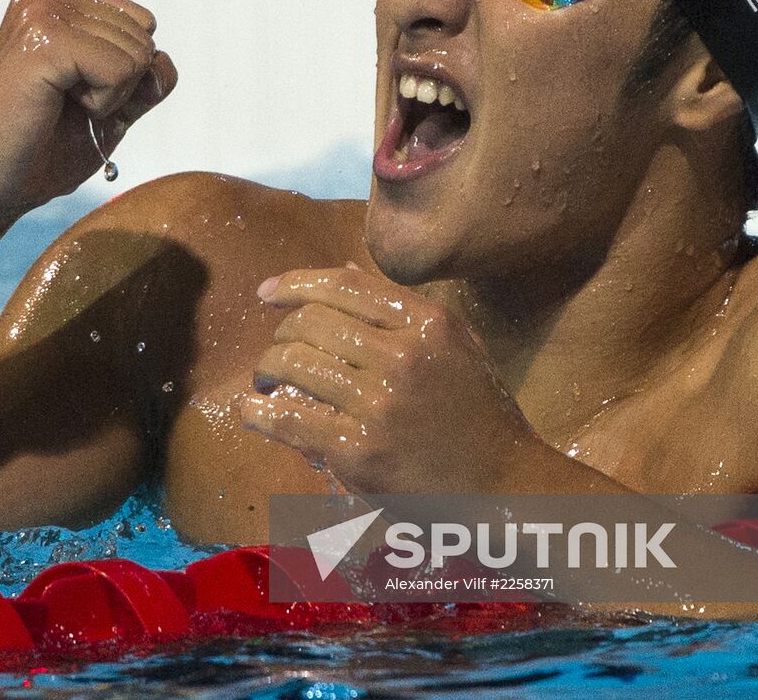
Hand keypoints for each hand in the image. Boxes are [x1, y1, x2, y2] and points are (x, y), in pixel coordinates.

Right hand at [0, 0, 176, 215]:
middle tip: (63, 103)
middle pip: (144, 36)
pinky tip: (56, 107)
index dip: (124, 73)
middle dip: (119, 85)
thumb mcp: (113, 106)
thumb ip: (145, 79)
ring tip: (56, 104)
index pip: (143, 22)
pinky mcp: (44, 40)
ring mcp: (42, 10)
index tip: (73, 90)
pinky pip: (121, 71)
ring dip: (109, 96)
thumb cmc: (46, 145)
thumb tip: (163, 61)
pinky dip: (103, 103)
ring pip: (138, 53)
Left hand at [240, 265, 537, 493]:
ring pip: (295, 364)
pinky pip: (291, 418)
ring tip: (266, 381)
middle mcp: (403, 355)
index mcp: (428, 323)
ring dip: (268, 369)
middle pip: (312, 323)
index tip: (268, 292)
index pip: (344, 285)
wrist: (506, 489)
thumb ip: (399, 309)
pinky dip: (260, 412)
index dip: (297, 283)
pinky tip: (251, 411)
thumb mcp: (456, 346)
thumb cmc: (480, 416)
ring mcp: (379, 404)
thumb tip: (342, 269)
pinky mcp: (359, 450)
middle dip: (281, 335)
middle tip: (276, 353)